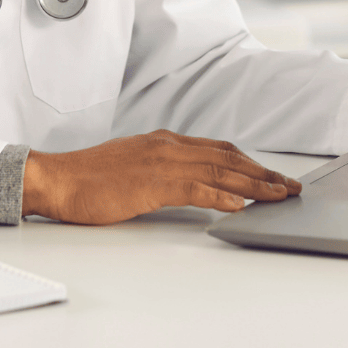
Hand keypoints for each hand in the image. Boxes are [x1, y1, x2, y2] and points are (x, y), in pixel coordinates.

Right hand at [21, 130, 302, 224]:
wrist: (57, 180)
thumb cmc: (89, 179)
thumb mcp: (133, 167)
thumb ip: (161, 170)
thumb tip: (188, 184)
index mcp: (164, 142)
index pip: (218, 149)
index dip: (249, 162)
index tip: (271, 175)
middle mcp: (168, 146)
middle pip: (228, 157)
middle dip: (263, 173)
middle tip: (290, 187)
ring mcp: (161, 162)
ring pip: (220, 170)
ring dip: (254, 184)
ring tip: (279, 196)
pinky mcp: (152, 183)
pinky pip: (196, 188)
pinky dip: (223, 196)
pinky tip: (241, 205)